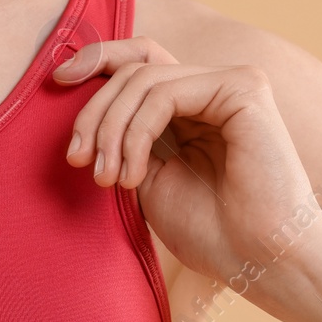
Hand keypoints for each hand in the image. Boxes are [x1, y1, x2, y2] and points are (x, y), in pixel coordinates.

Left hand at [53, 37, 321, 302]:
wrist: (265, 262)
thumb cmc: (215, 234)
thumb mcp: (151, 178)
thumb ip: (127, 137)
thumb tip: (81, 98)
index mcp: (198, 106)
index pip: (142, 60)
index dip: (97, 59)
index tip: (56, 82)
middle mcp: (218, 86)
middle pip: (134, 67)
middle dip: (93, 112)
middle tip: (76, 161)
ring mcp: (234, 82)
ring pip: (142, 79)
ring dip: (110, 130)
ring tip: (105, 180)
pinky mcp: (244, 88)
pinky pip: (164, 93)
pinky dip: (135, 134)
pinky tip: (132, 176)